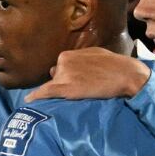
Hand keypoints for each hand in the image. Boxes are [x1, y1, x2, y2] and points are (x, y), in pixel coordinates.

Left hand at [25, 48, 149, 101]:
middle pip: (55, 77)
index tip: (72, 81)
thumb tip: (71, 64)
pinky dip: (36, 96)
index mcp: (67, 54)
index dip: (66, 76)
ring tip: (78, 94)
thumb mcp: (94, 54)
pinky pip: (45, 92)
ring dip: (61, 91)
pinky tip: (29, 101)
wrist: (124, 74)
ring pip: (53, 86)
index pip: (59, 68)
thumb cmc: (114, 64)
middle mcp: (62, 62)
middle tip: (81, 88)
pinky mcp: (65, 88)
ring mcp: (63, 75)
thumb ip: (79, 59)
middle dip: (63, 82)